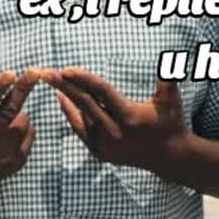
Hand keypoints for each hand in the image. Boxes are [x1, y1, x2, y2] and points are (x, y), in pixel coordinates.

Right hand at [0, 70, 39, 187]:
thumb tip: (11, 79)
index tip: (11, 73)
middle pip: (9, 112)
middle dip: (22, 89)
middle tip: (35, 71)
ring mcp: (3, 157)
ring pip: (23, 120)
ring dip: (18, 114)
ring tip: (3, 124)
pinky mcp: (18, 162)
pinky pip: (31, 132)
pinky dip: (24, 127)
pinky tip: (11, 135)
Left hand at [44, 67, 186, 170]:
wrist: (168, 156)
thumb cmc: (170, 123)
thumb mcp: (171, 101)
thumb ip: (167, 81)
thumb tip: (170, 62)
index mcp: (129, 116)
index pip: (102, 92)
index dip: (83, 79)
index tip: (66, 69)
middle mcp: (114, 132)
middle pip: (84, 103)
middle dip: (64, 86)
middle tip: (47, 72)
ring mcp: (105, 144)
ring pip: (79, 117)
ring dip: (65, 98)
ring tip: (51, 81)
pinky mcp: (100, 152)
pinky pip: (81, 130)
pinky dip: (71, 115)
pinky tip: (63, 100)